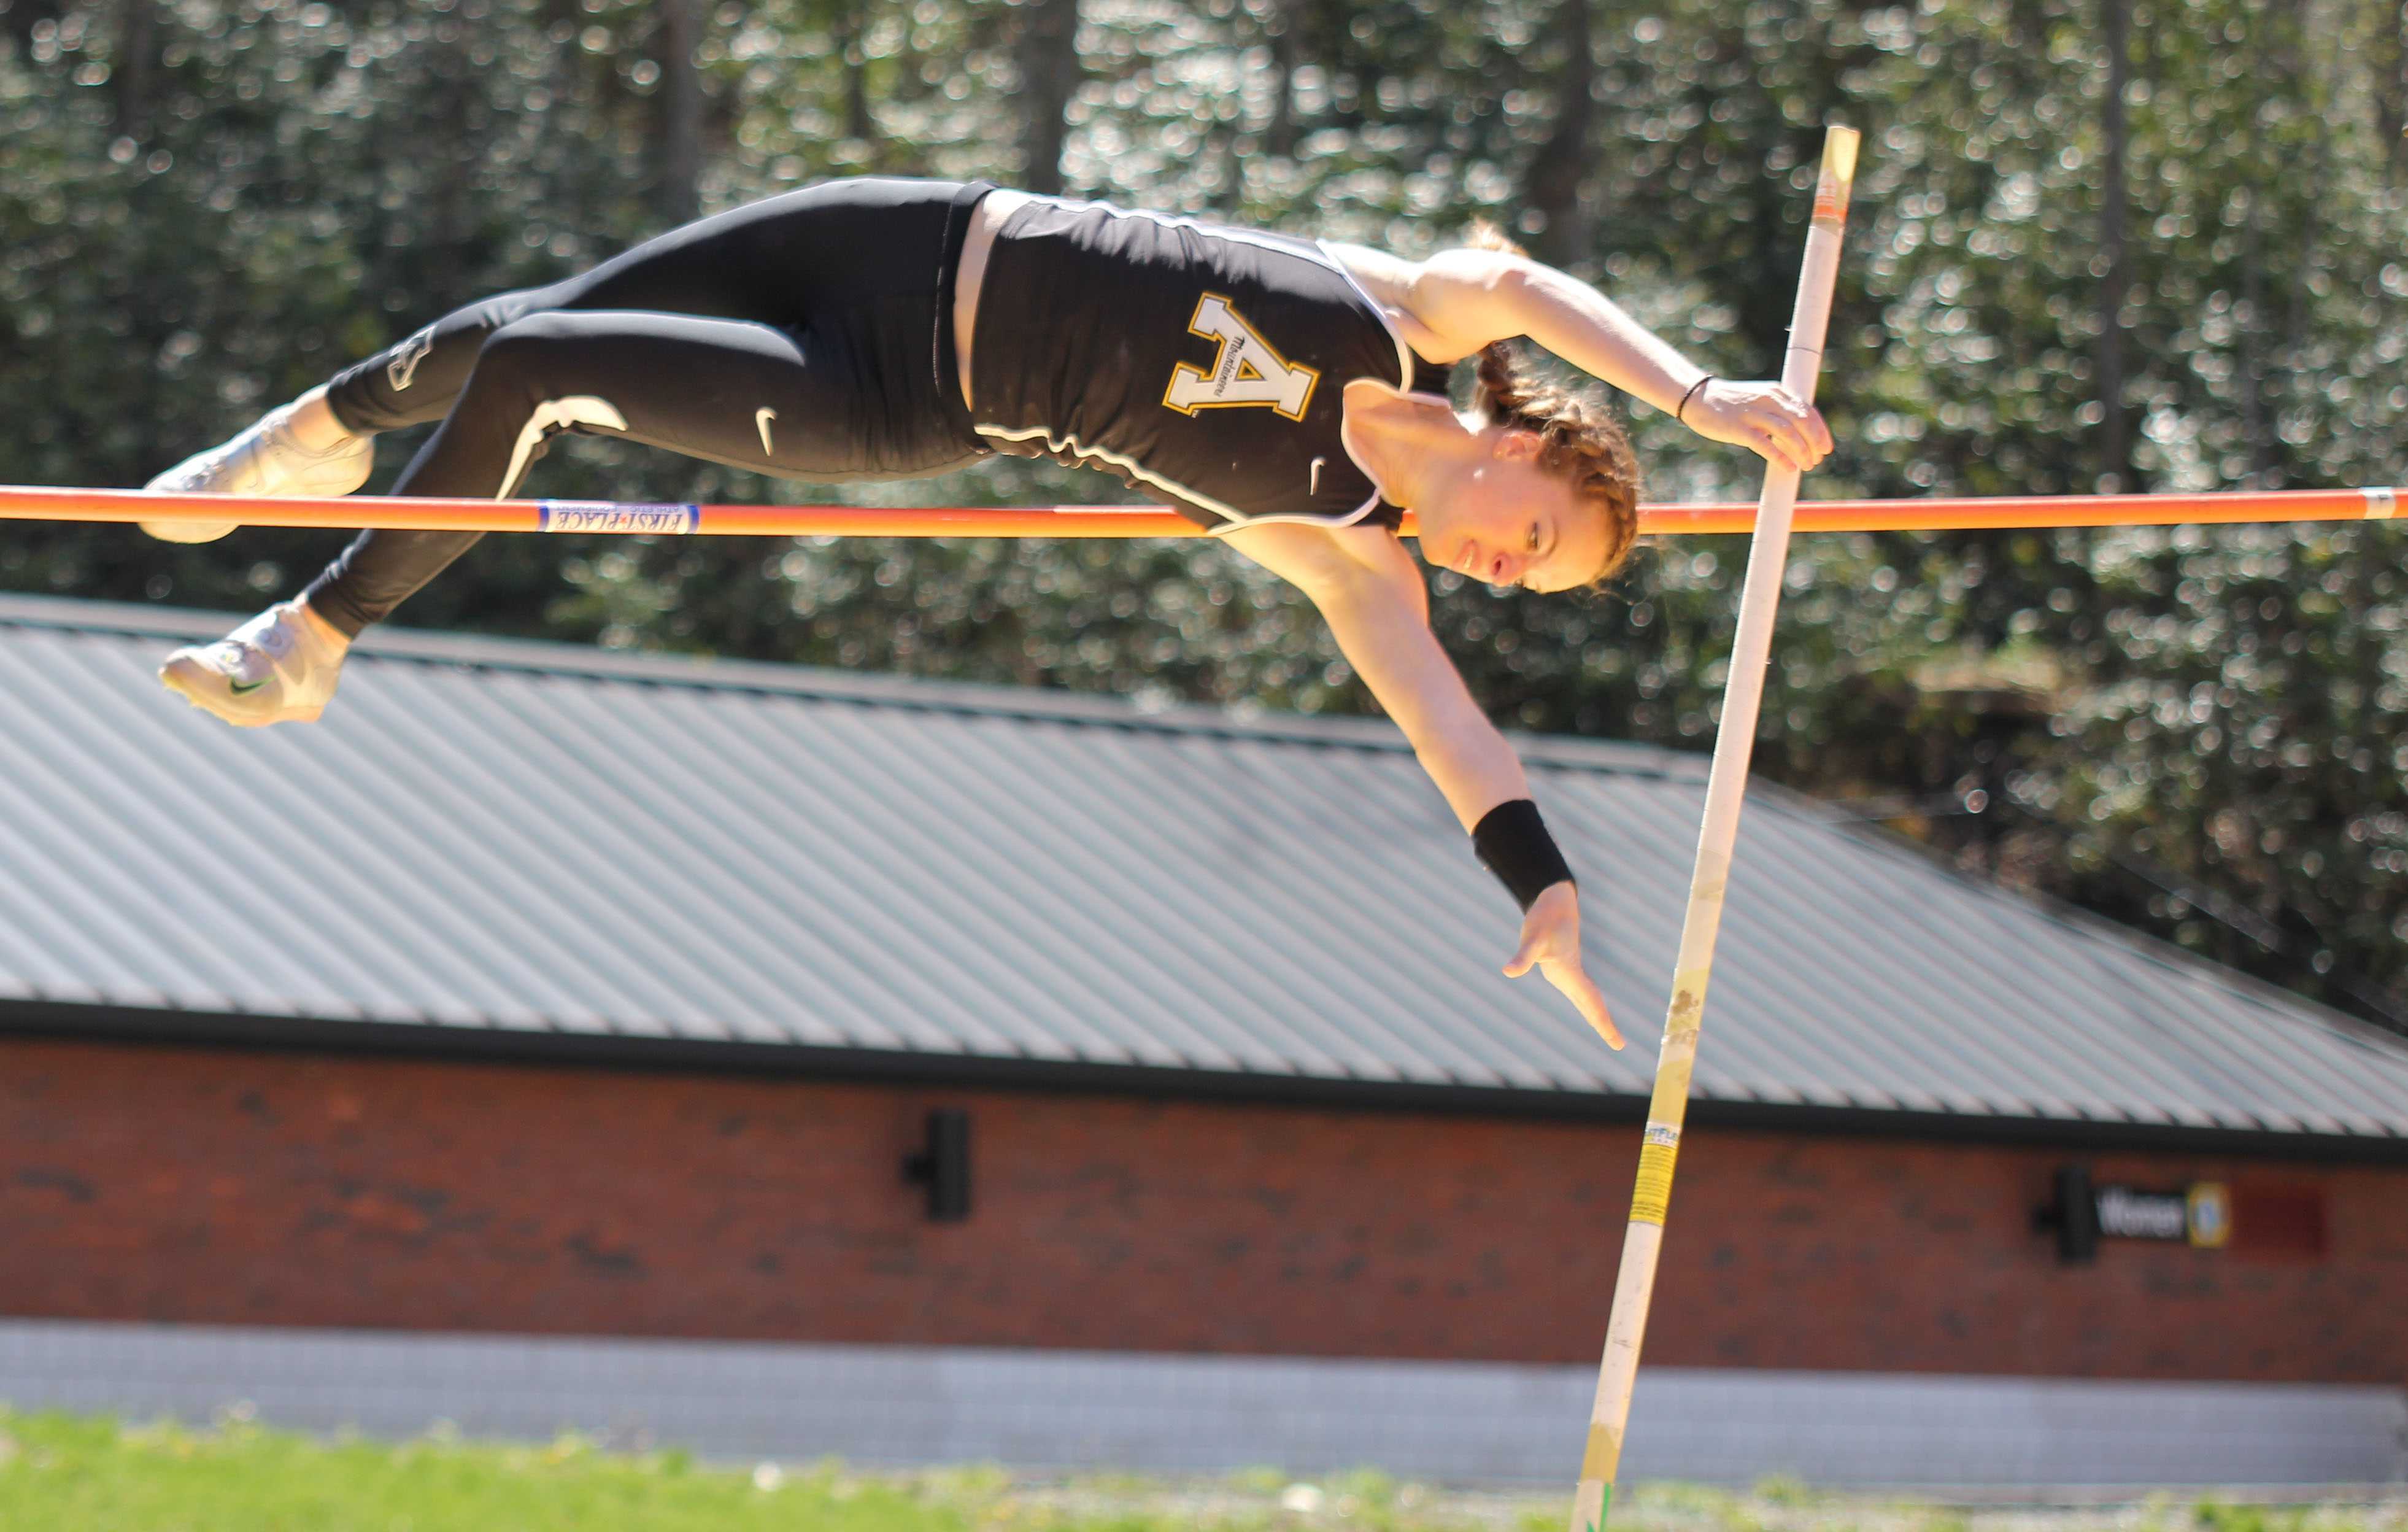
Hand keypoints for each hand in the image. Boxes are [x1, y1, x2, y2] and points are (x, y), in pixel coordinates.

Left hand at [1503, 882, 1621, 1048]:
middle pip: (1593, 1004)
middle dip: (1604, 1024)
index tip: (1617, 1043)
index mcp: (1571, 973)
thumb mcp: (1532, 940)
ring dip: (1597, 1013)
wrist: (1553, 900)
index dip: (1603, 1023)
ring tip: (1608, 1031)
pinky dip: (1586, 1002)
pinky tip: (1586, 1006)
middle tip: (1619, 1045)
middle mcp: (1573, 974)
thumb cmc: (1543, 919)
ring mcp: (1569, 971)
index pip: (1591, 1004)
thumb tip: (1508, 972)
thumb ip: (1522, 957)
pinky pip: (1579, 990)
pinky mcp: (1563, 965)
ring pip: (1587, 997)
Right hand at [1679, 379, 1833, 472]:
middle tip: (1818, 459)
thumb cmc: (1730, 404)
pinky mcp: (1739, 428)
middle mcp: (1769, 399)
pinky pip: (1765, 444)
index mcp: (1777, 392)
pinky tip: (1789, 467)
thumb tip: (1797, 433)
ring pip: (1788, 433)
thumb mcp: (1759, 401)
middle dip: (1815, 442)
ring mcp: (1754, 413)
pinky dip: (1780, 457)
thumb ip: (1778, 412)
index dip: (1821, 430)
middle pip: (1802, 421)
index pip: (1808, 410)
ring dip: (1801, 451)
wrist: (1699, 398)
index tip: (1826, 447)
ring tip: (1807, 465)